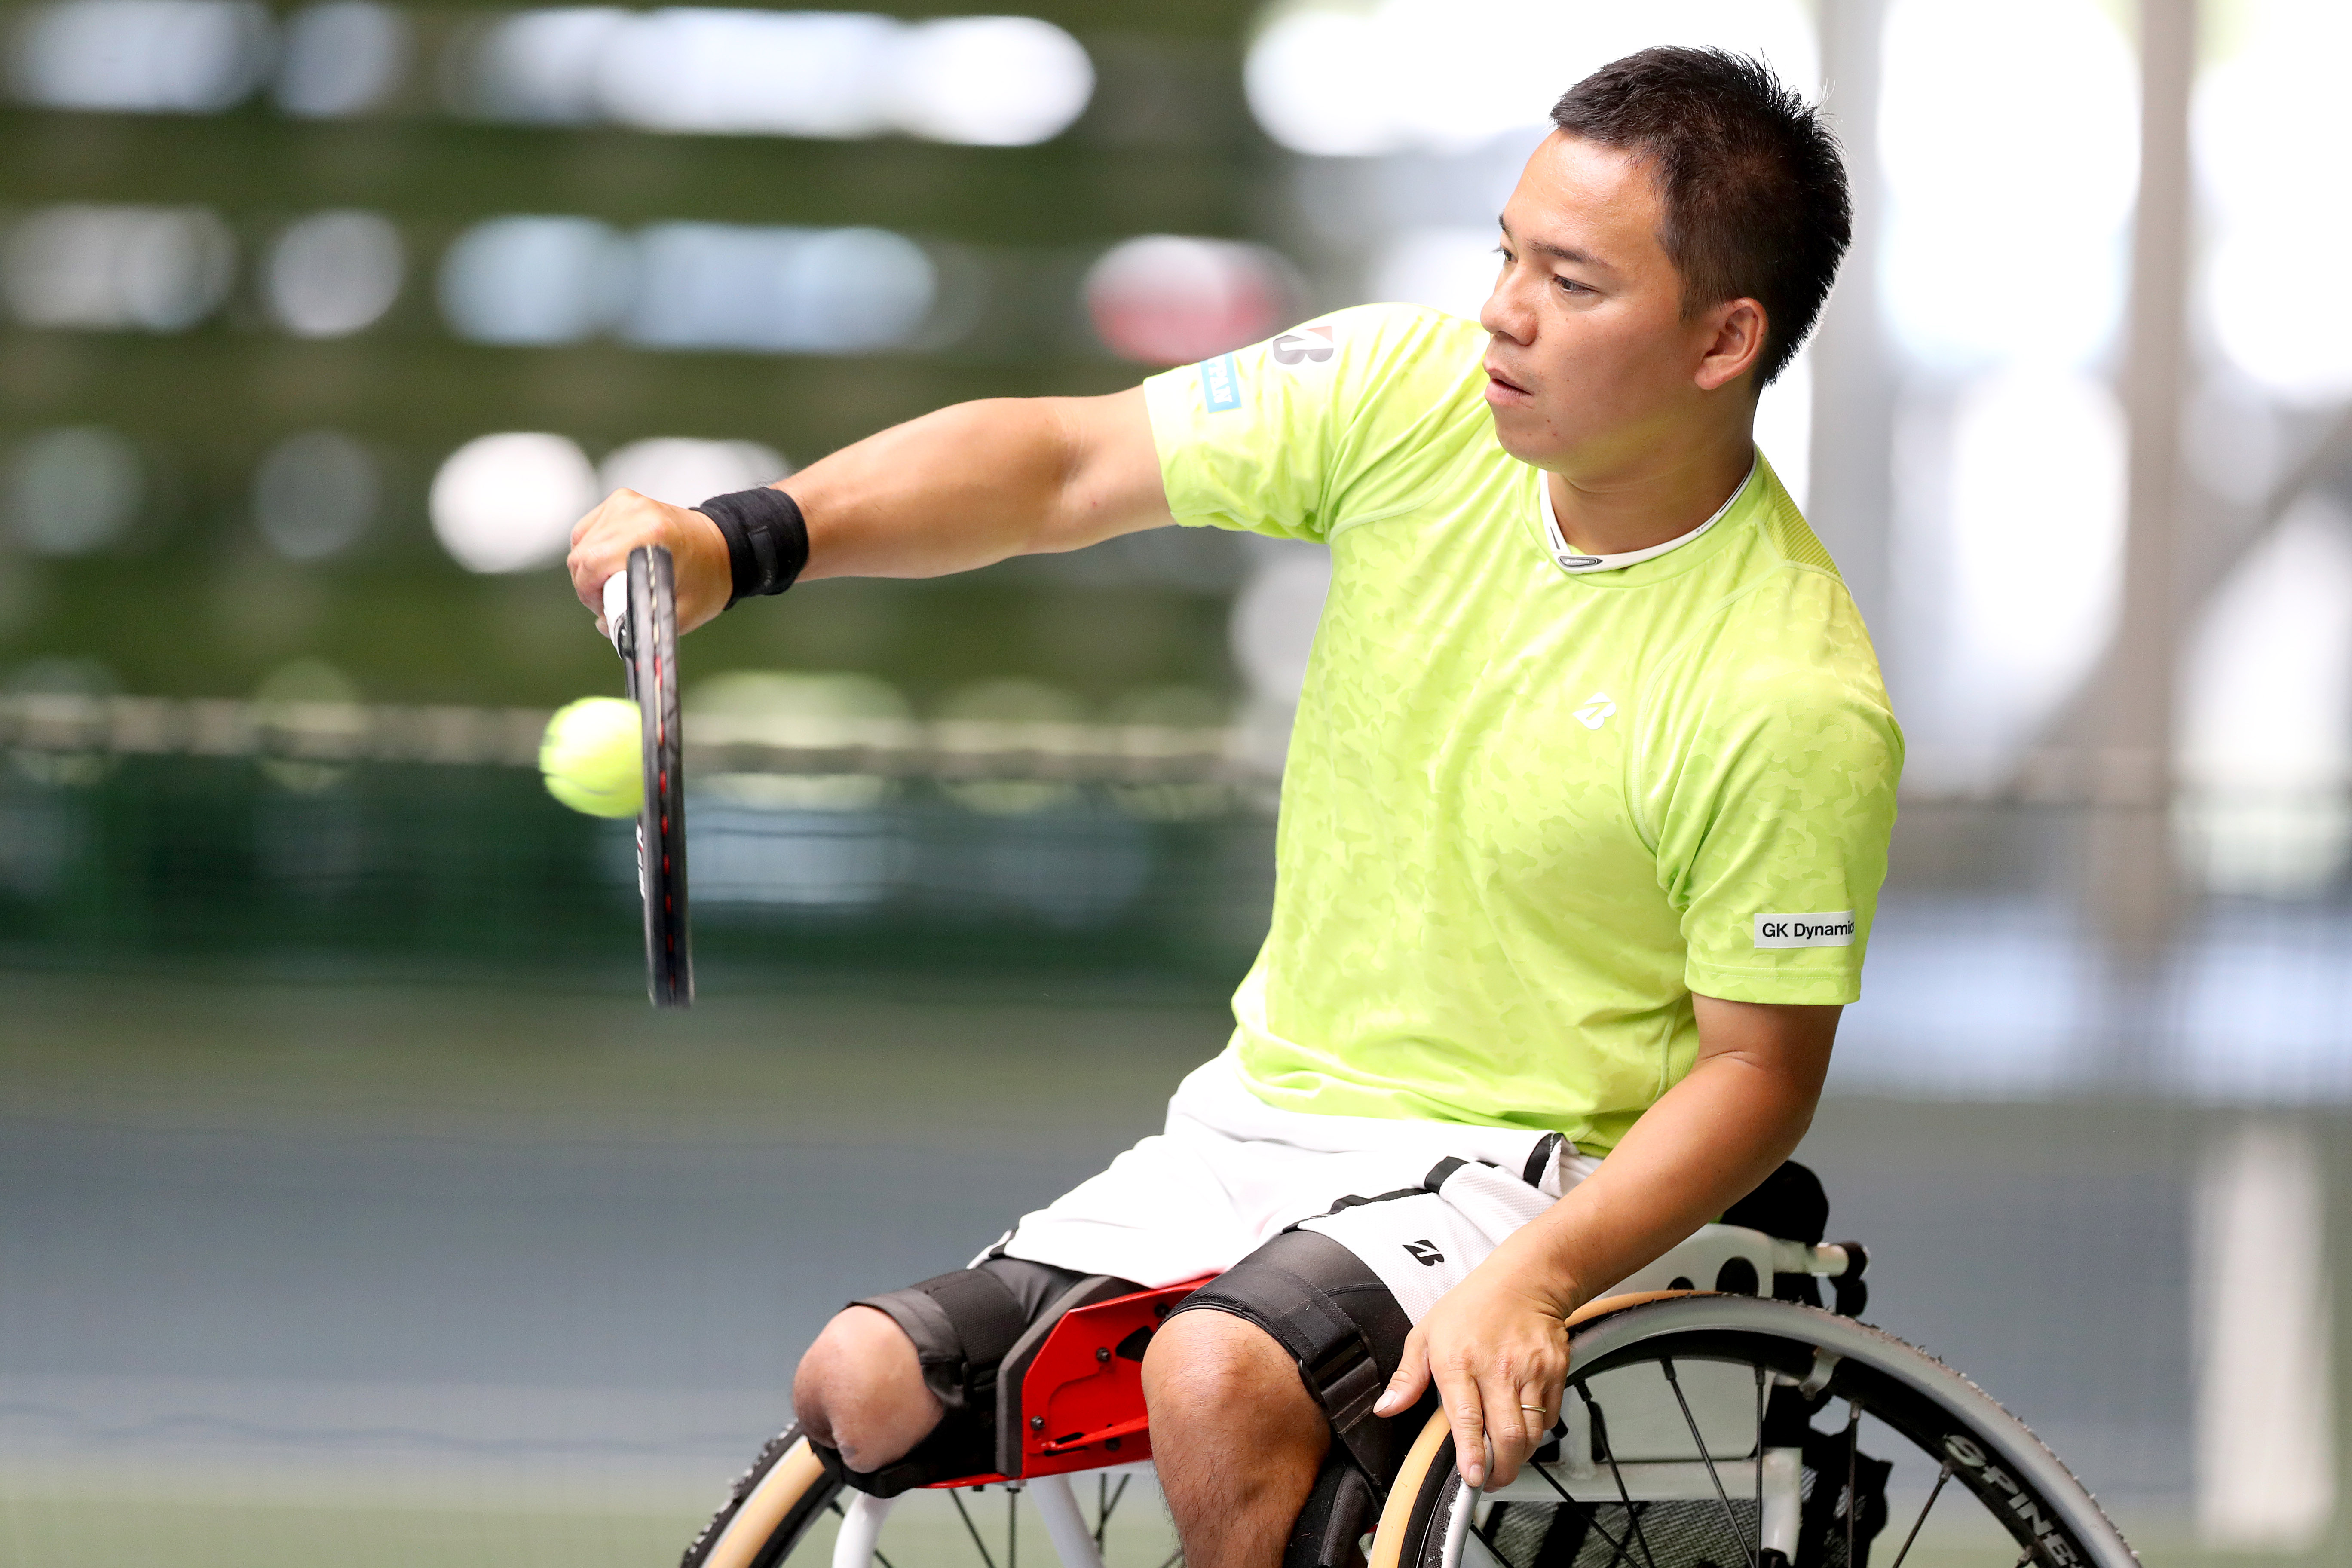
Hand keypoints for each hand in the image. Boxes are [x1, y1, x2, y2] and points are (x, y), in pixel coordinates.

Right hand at [566, 489, 733, 636]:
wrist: (724, 546)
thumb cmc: (707, 580)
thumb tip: (604, 625)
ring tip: (613, 582)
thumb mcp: (681, 613)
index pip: (593, 566)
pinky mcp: (622, 500)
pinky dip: (591, 548)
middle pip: (582, 555)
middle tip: (608, 602)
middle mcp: (635, 513)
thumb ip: (640, 623)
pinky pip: (587, 529)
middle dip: (587, 585)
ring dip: (589, 568)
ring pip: (581, 543)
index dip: (590, 595)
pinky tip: (611, 561)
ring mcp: (627, 503)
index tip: (604, 609)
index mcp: (652, 535)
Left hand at [1372, 1263, 1570, 1489]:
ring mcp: (1530, 1370)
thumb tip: (1386, 1408)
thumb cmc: (1471, 1307)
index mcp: (1459, 1361)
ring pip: (1531, 1432)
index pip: (1466, 1418)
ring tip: (1505, 1458)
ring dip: (1519, 1455)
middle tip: (1490, 1479)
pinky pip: (1549, 1416)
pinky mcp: (1555, 1371)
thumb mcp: (1426, 1334)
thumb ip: (1407, 1376)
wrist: (1523, 1280)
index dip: (1472, 1454)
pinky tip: (1522, 1424)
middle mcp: (1497, 1368)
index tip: (1472, 1477)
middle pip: (1507, 1435)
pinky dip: (1537, 1430)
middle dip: (1501, 1469)